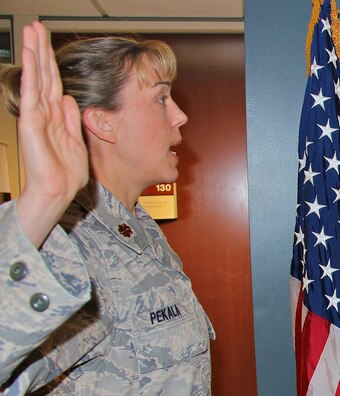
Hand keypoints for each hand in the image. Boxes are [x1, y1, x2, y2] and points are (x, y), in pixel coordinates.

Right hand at [15, 21, 87, 247]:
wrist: (59, 191)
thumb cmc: (67, 173)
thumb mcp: (75, 140)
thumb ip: (70, 119)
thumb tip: (67, 98)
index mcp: (56, 115)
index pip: (54, 82)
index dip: (52, 62)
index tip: (49, 41)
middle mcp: (44, 112)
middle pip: (43, 74)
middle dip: (40, 49)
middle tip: (36, 25)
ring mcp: (36, 115)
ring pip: (36, 77)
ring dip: (34, 53)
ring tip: (31, 31)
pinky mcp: (31, 122)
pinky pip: (32, 92)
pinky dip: (31, 73)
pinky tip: (30, 56)